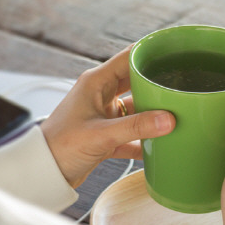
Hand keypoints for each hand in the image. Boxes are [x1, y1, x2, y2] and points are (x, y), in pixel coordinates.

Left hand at [40, 46, 175, 187]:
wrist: (42, 172)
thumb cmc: (60, 146)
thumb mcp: (101, 134)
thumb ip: (136, 127)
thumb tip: (168, 120)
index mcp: (95, 82)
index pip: (128, 58)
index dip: (151, 53)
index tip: (175, 52)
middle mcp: (100, 95)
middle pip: (136, 82)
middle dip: (157, 85)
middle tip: (183, 87)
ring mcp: (104, 115)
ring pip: (136, 109)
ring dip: (153, 114)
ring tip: (178, 115)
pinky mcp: (105, 135)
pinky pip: (131, 132)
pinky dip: (144, 139)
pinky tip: (161, 145)